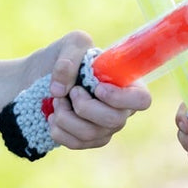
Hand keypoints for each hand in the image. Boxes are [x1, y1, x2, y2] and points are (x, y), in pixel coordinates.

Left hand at [41, 31, 151, 149]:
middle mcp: (121, 109)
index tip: (97, 88)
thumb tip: (60, 90)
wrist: (46, 75)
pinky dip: (59, 130)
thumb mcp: (71, 44)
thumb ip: (69, 58)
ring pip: (92, 134)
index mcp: (127, 84)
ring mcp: (106, 127)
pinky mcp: (88, 140)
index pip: (142, 100)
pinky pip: (77, 143)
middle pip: (114, 120)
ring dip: (67, 117)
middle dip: (85, 107)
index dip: (121, 98)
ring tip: (57, 101)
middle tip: (71, 91)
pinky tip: (53, 115)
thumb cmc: (69, 57)